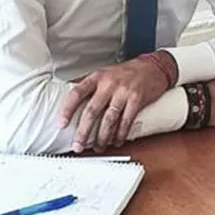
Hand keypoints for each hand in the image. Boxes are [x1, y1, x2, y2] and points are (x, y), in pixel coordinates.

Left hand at [58, 54, 173, 152]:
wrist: (153, 66)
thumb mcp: (105, 72)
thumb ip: (89, 84)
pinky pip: (126, 121)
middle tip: (78, 145)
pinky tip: (117, 141)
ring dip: (102, 137)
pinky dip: (121, 134)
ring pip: (109, 119)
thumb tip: (68, 95)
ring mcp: (124, 92)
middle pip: (92, 111)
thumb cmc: (127, 72)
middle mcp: (109, 84)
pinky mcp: (137, 99)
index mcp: (97, 77)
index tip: (61, 124)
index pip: (77, 93)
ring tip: (98, 147)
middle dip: (83, 132)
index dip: (67, 109)